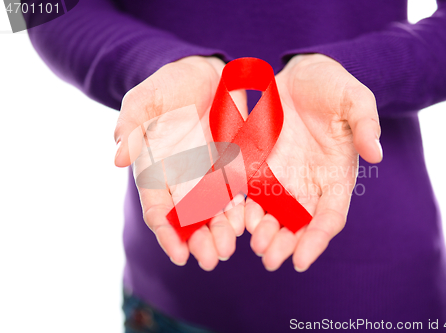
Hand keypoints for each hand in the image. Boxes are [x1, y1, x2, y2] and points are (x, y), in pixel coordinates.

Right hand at [114, 56, 246, 270]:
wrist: (208, 73)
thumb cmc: (171, 84)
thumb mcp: (147, 97)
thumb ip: (132, 123)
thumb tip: (118, 157)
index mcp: (157, 169)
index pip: (158, 209)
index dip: (167, 233)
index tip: (179, 255)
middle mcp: (182, 179)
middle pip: (189, 219)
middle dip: (199, 241)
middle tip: (212, 259)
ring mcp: (209, 175)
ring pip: (215, 213)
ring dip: (222, 233)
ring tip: (230, 249)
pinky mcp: (233, 167)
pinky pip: (238, 194)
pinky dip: (242, 211)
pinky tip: (249, 222)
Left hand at [245, 54, 381, 271]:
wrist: (300, 75)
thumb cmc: (332, 86)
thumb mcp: (354, 98)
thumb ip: (366, 123)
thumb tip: (375, 153)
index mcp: (335, 175)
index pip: (329, 215)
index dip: (317, 238)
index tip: (302, 259)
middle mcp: (309, 184)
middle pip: (299, 224)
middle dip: (286, 244)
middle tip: (270, 259)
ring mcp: (282, 178)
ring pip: (273, 215)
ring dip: (263, 234)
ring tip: (253, 245)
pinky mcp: (259, 167)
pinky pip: (250, 194)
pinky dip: (243, 210)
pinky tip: (234, 219)